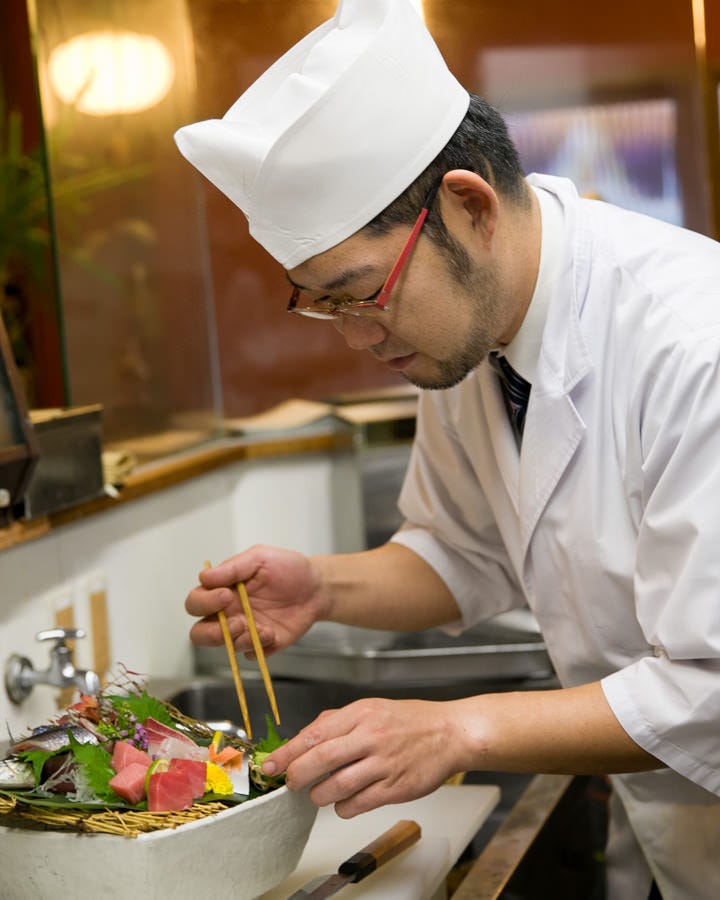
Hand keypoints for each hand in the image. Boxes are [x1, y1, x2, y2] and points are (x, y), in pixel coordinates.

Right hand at [185, 545, 323, 656]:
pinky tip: (273, 633)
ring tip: (262, 627)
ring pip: (225, 646)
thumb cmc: (287, 568)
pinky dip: (258, 647)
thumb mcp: (260, 558)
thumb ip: (233, 567)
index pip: (196, 602)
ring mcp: (244, 631)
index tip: (226, 595)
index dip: (204, 602)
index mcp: (222, 591)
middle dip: (211, 634)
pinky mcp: (261, 645)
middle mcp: (228, 613)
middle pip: (199, 633)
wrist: (316, 587)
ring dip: (241, 639)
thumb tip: (204, 576)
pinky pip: (249, 655)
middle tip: (238, 622)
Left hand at [261, 697, 467, 816]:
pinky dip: (344, 807)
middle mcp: (371, 736)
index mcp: (361, 713)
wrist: (450, 733)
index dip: (288, 752)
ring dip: (320, 795)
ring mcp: (384, 763)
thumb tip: (305, 736)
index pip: (314, 734)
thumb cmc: (410, 721)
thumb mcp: (372, 708)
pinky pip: (358, 804)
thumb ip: (337, 720)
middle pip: (321, 759)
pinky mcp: (396, 787)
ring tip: (319, 794)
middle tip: (291, 783)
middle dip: (298, 775)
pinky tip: (345, 801)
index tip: (271, 765)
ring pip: (337, 786)